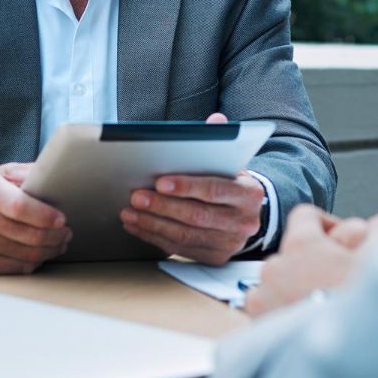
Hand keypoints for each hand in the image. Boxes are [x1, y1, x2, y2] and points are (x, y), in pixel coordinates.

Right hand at [0, 164, 70, 274]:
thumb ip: (27, 174)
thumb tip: (57, 178)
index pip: (19, 206)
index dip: (45, 215)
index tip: (62, 218)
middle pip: (28, 234)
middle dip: (56, 236)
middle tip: (66, 232)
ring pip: (27, 254)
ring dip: (50, 250)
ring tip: (59, 242)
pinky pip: (18, 267)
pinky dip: (35, 261)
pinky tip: (41, 253)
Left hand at [119, 112, 264, 264]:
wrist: (245, 214)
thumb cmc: (229, 183)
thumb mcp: (229, 162)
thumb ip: (220, 141)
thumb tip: (216, 121)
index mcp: (249, 193)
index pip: (215, 190)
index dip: (186, 187)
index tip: (159, 182)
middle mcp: (244, 222)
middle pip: (197, 216)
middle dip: (162, 207)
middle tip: (136, 197)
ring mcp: (230, 243)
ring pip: (185, 235)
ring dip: (153, 224)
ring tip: (129, 213)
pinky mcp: (216, 257)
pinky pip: (180, 249)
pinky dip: (155, 237)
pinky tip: (138, 226)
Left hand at [243, 206, 377, 317]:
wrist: (347, 359)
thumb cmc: (363, 311)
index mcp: (302, 245)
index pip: (305, 216)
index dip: (328, 226)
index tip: (343, 243)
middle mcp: (275, 267)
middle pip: (294, 253)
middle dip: (317, 263)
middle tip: (341, 281)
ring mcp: (263, 298)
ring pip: (280, 283)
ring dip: (299, 289)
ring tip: (326, 308)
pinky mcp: (259, 325)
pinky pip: (269, 310)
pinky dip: (285, 314)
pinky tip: (309, 325)